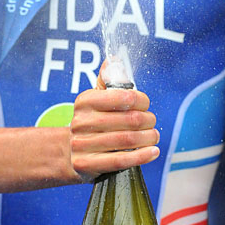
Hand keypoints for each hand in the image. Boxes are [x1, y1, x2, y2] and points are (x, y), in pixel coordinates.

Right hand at [70, 62, 159, 180]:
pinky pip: (121, 160)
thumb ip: (108, 80)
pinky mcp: (87, 164)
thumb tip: (115, 59)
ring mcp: (82, 144)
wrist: (70, 153)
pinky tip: (153, 152)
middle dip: (148, 120)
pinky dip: (142, 156)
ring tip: (154, 136)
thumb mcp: (95, 99)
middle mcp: (81, 122)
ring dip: (148, 138)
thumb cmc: (91, 122)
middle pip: (129, 120)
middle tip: (152, 122)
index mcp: (85, 101)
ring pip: (127, 140)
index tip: (145, 104)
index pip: (123, 96)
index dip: (141, 100)